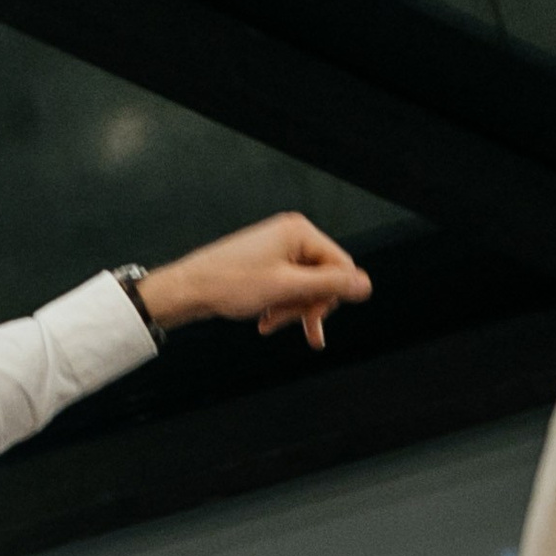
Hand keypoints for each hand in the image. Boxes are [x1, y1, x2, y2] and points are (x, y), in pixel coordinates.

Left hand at [135, 213, 372, 348]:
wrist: (189, 289)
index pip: (341, 266)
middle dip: (307, 305)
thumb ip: (329, 286)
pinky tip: (265, 321)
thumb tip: (366, 285)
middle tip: (288, 324)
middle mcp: (292, 235)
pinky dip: (280, 306)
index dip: (331, 297)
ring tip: (271, 323)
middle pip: (324, 278)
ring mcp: (279, 249)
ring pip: (305, 287)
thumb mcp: (286, 288)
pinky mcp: (269, 263)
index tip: (313, 320)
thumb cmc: (229, 283)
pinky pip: (289, 288)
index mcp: (300, 232)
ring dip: (292, 310)